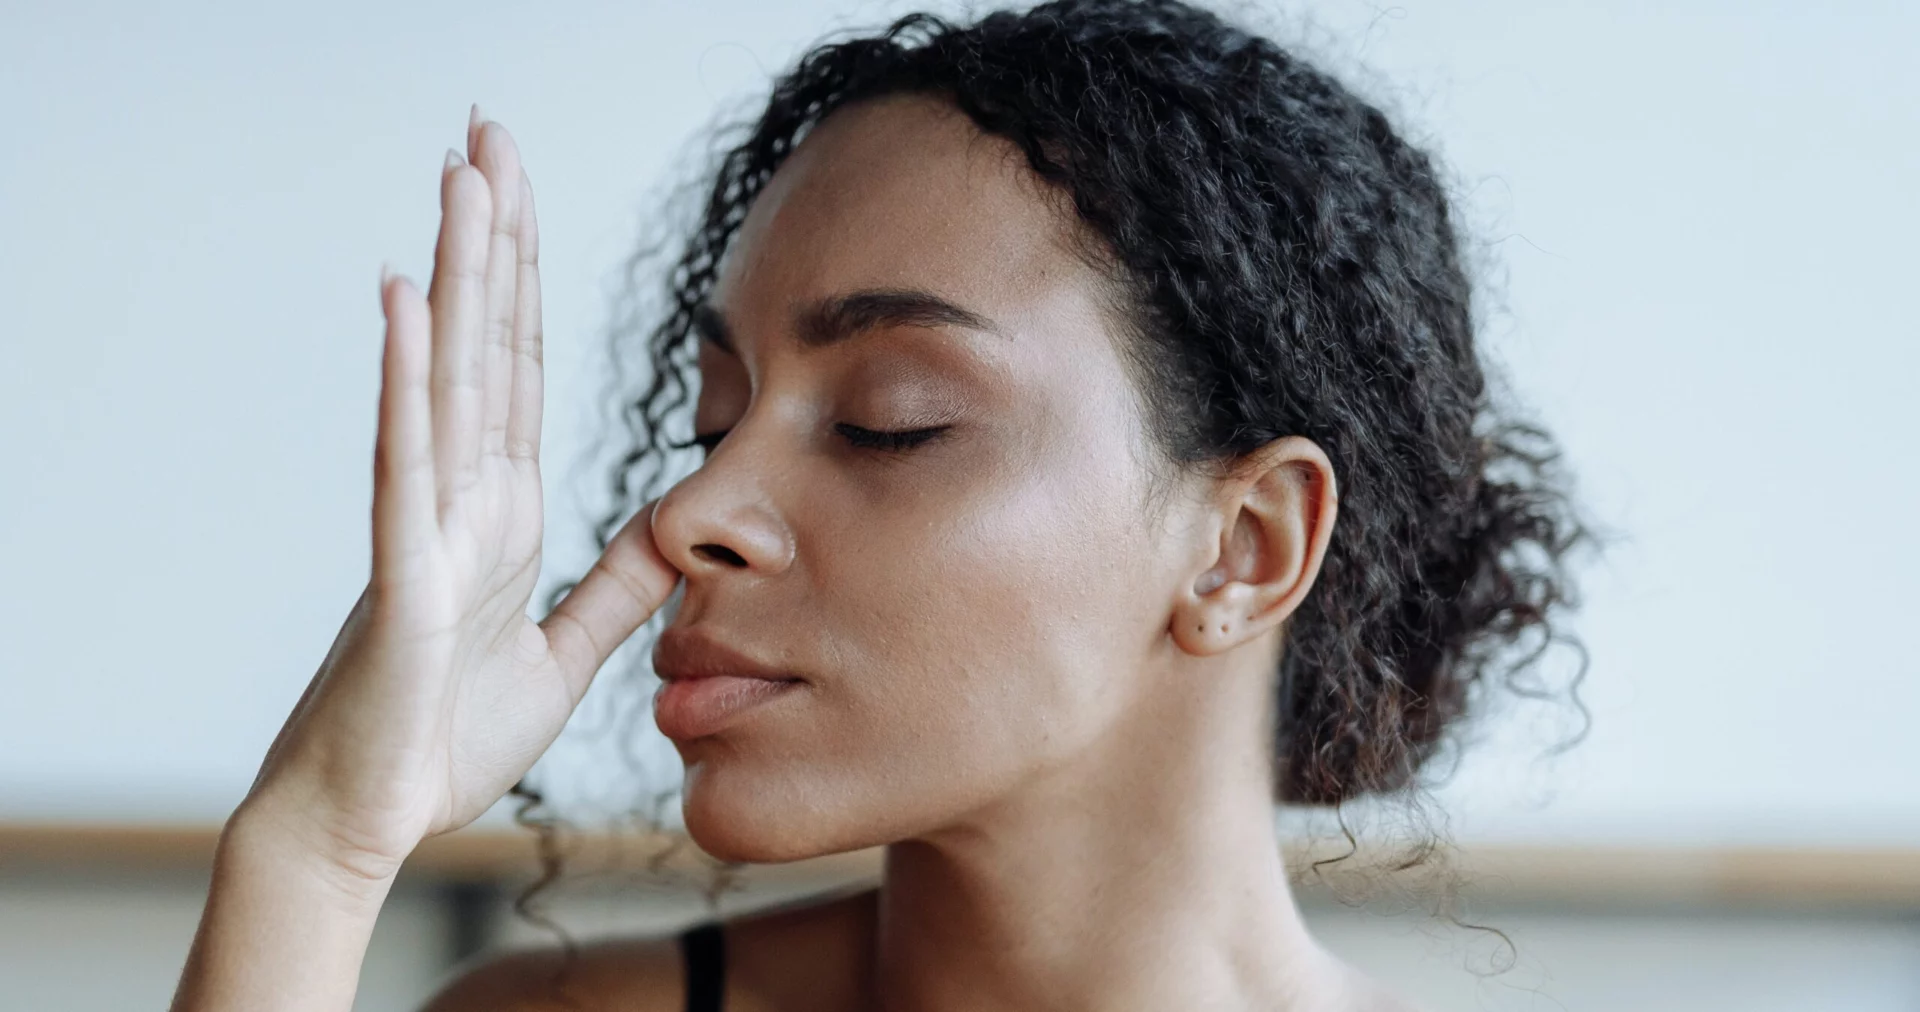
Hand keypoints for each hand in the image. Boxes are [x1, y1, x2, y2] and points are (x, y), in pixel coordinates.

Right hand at [239, 106, 681, 883]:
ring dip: (457, 275)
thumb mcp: (564, 652)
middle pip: (486, 345)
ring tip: (460, 177)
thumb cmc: (445, 737)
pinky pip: (405, 461)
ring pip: (449, 377)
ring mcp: (427, 525)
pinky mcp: (402, 573)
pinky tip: (407, 299)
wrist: (372, 821)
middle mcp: (463, 498)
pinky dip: (407, 379)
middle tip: (487, 132)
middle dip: (492, 238)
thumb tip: (673, 526)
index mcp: (504, 512)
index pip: (522, 371)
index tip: (521, 191)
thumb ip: (615, 587)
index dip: (526, 280)